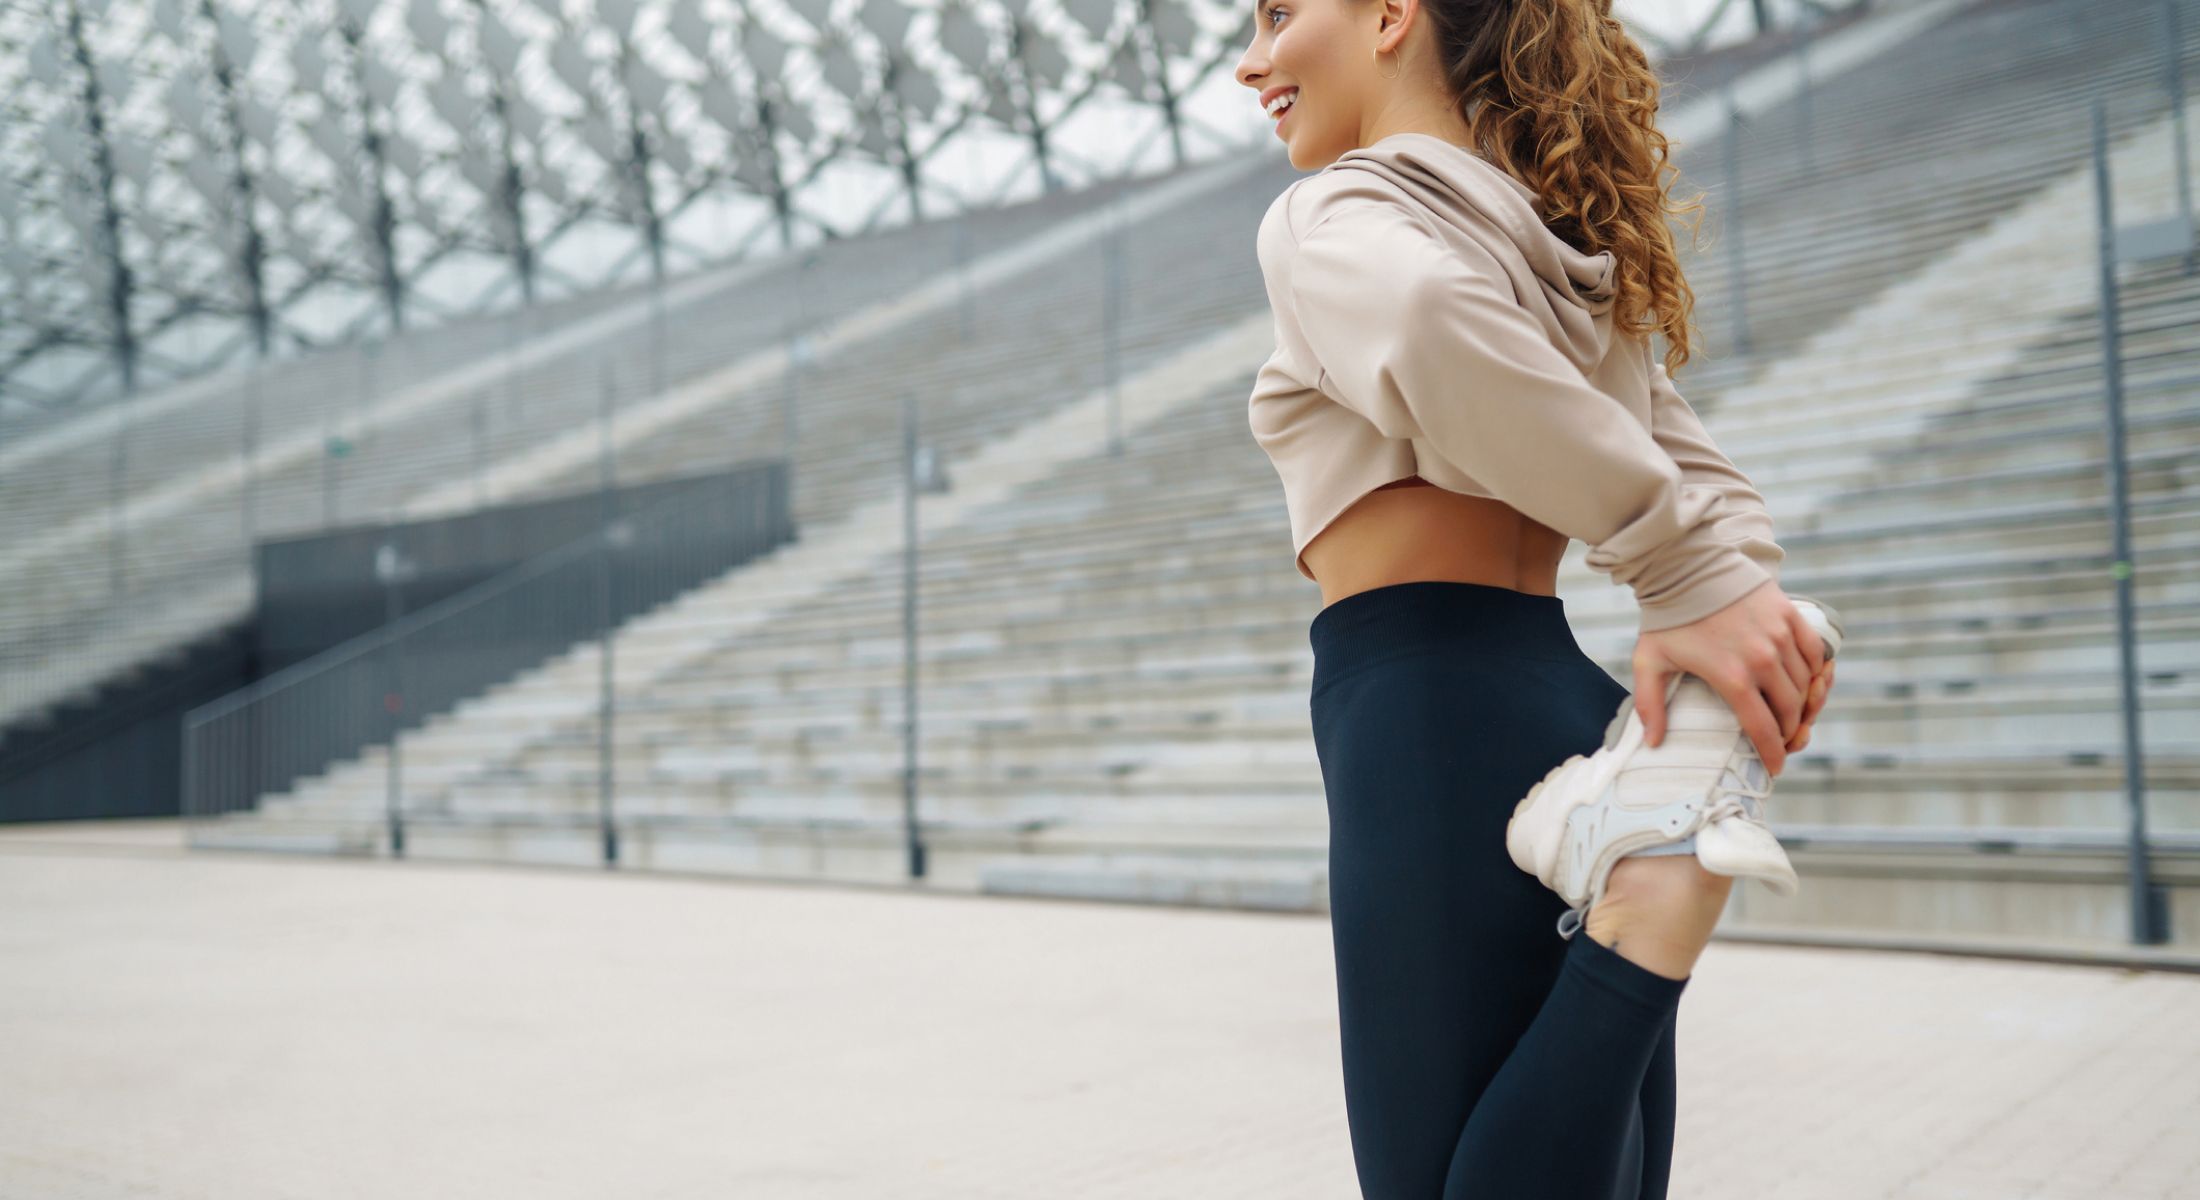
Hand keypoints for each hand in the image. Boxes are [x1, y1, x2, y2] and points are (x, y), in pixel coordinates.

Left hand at [1631, 581, 1833, 776]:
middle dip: (1789, 733)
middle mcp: (1763, 659)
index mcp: (1732, 676)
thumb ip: (1651, 705)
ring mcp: (1780, 636)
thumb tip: (1653, 743)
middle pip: (1790, 710)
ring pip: (1806, 685)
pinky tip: (1807, 684)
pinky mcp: (1790, 615)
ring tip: (1793, 717)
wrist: (1685, 564)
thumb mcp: (1649, 662)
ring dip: (1804, 706)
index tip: (1776, 768)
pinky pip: (1815, 654)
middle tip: (1782, 742)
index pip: (1763, 728)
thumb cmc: (1666, 616)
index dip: (1772, 753)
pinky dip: (1816, 673)